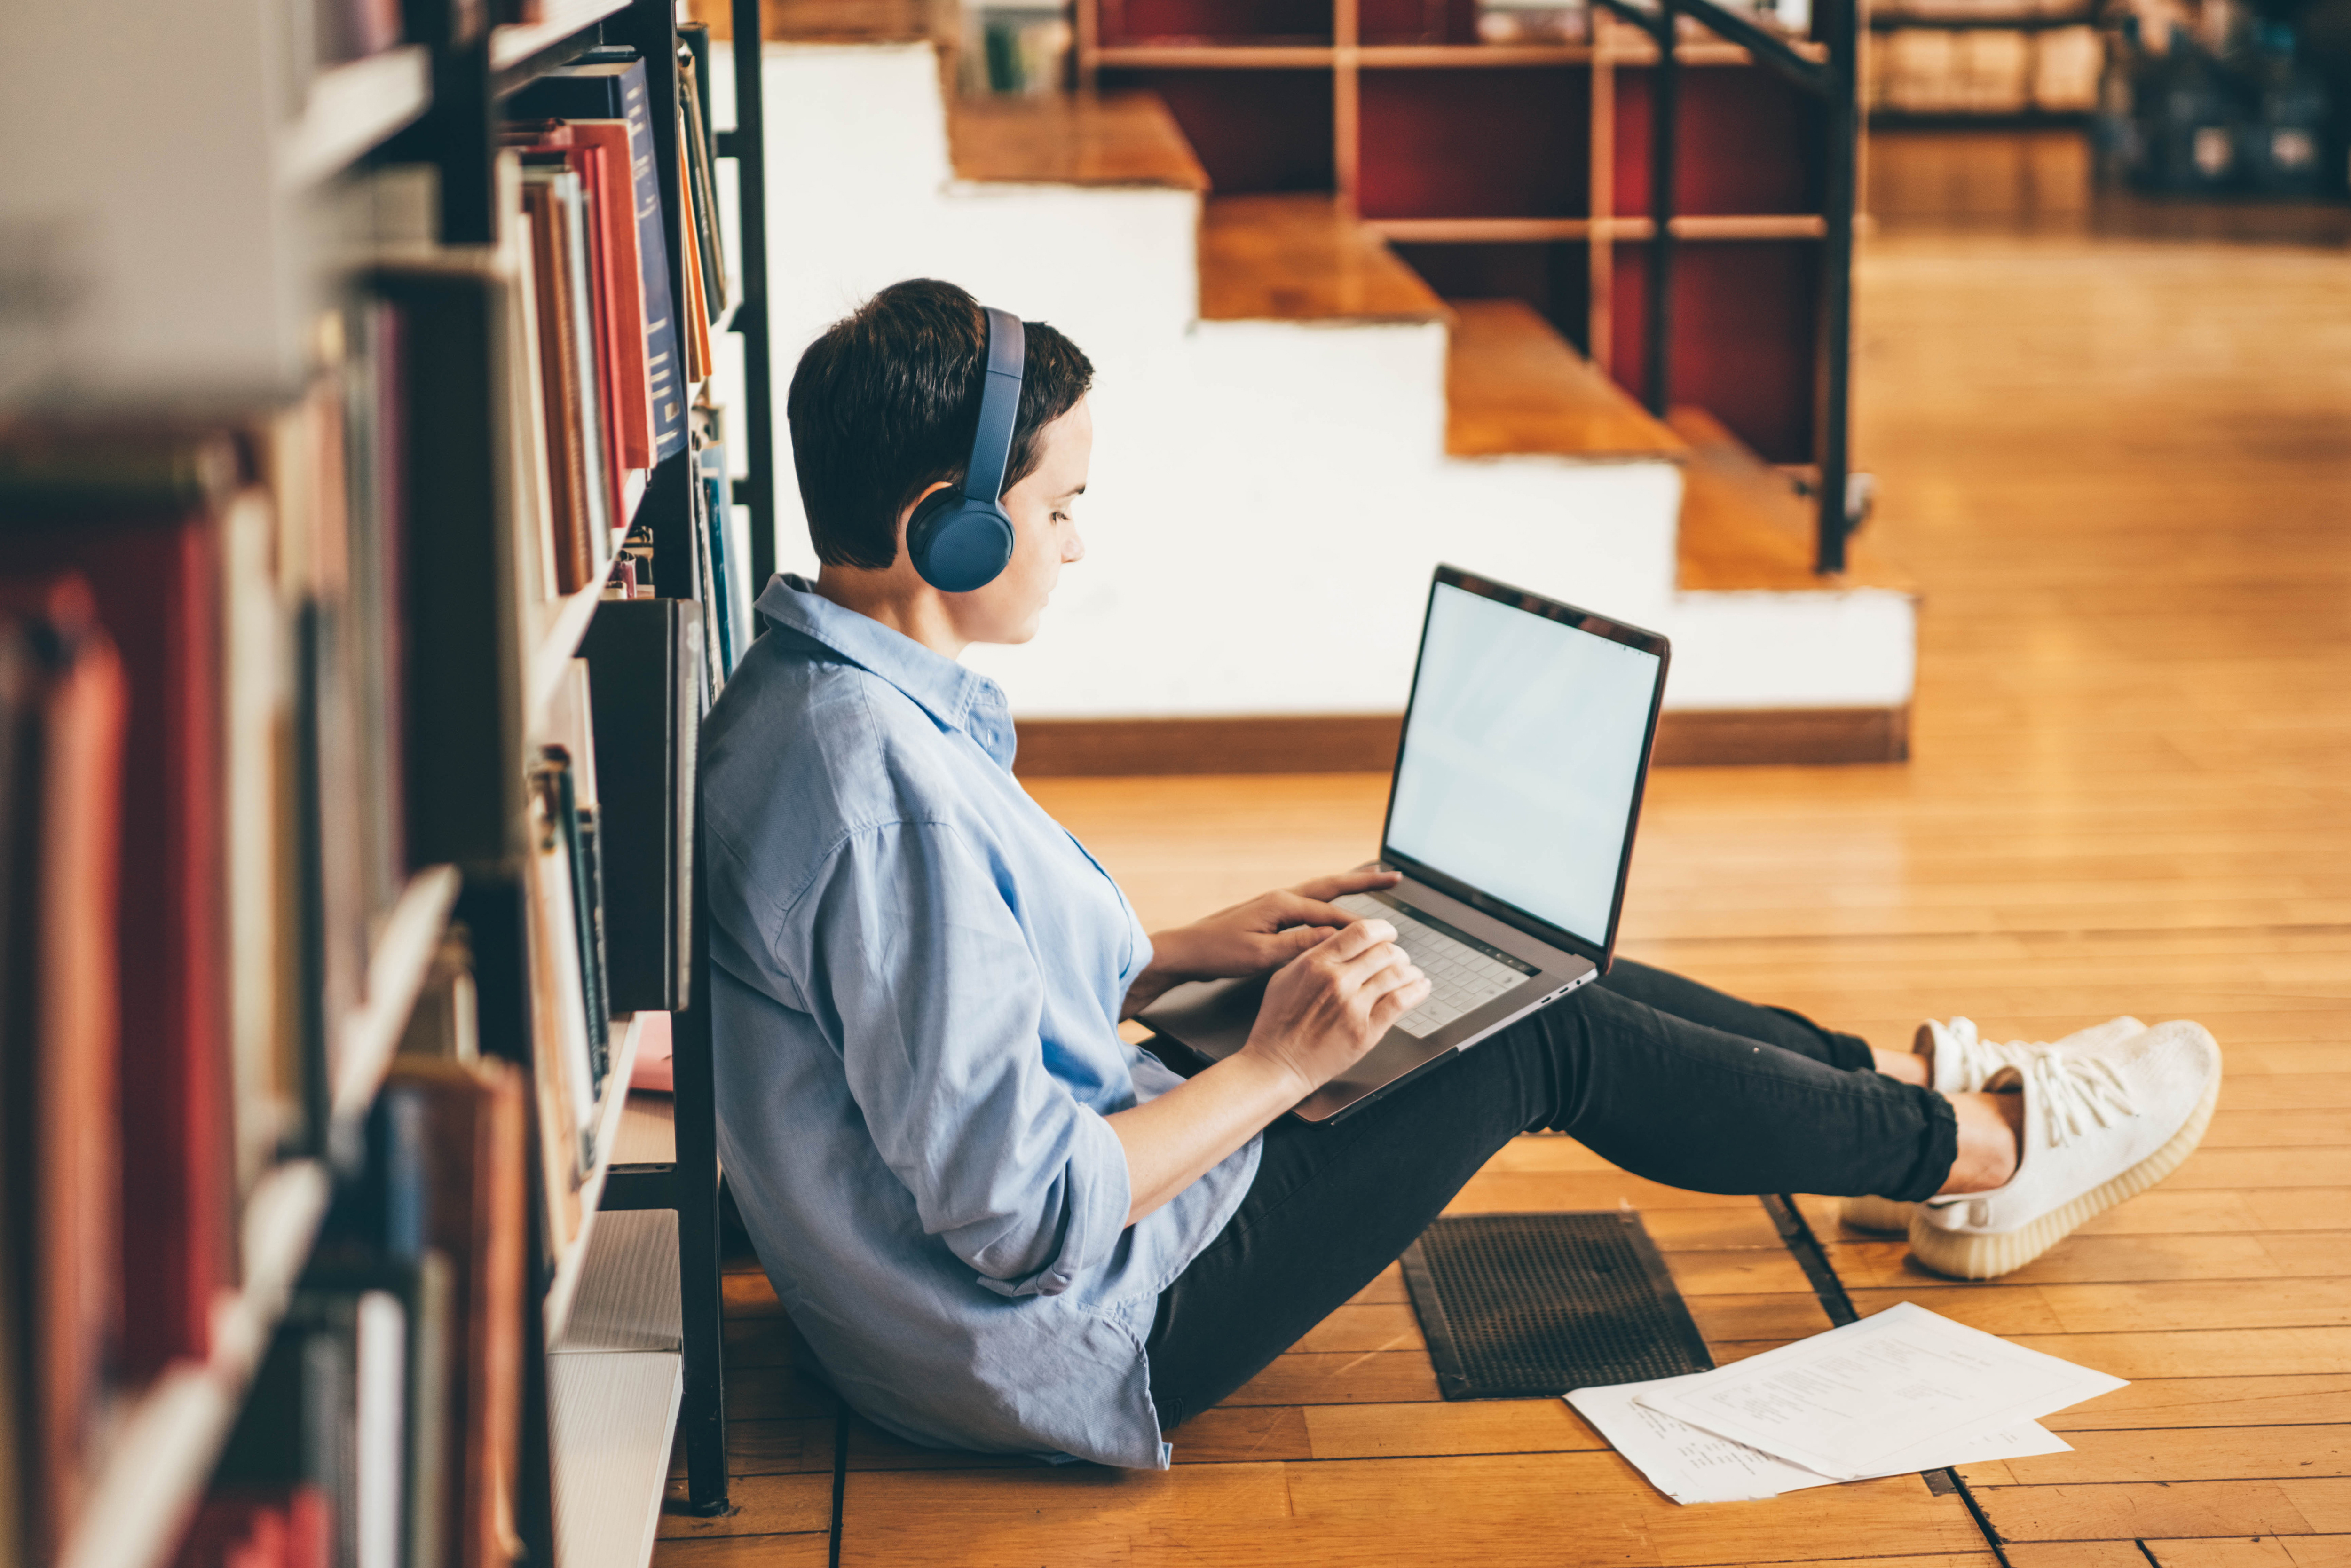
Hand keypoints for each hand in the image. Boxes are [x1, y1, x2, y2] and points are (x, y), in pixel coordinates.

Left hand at [1121, 866, 1403, 1018]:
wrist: (1186, 951)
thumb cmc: (1219, 953)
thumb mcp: (1261, 955)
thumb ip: (1298, 946)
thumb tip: (1334, 937)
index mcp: (1282, 904)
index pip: (1331, 914)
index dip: (1360, 925)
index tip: (1386, 933)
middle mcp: (1281, 898)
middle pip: (1332, 885)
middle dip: (1364, 881)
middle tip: (1394, 875)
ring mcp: (1275, 904)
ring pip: (1321, 891)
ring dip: (1349, 885)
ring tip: (1373, 878)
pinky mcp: (1269, 915)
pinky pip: (1309, 903)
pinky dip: (1329, 900)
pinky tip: (1335, 906)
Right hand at [1240, 918, 1429, 1099]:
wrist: (1277, 1064)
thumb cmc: (1277, 1023)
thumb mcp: (1284, 977)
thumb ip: (1312, 955)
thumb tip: (1339, 939)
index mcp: (1315, 963)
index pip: (1361, 932)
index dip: (1382, 929)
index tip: (1388, 932)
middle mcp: (1337, 981)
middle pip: (1384, 951)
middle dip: (1397, 951)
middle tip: (1398, 957)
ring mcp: (1353, 1007)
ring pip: (1397, 974)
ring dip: (1409, 971)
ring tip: (1411, 973)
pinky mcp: (1366, 1031)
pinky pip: (1401, 1002)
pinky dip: (1416, 991)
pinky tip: (1420, 987)